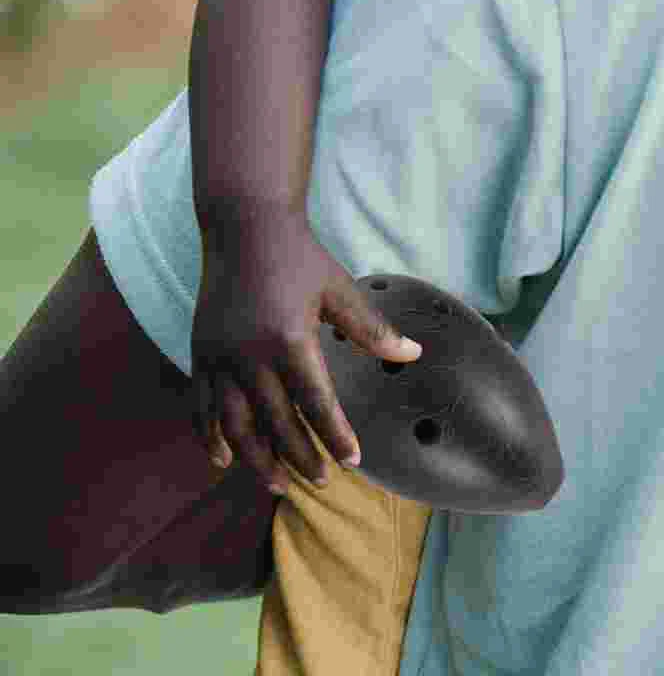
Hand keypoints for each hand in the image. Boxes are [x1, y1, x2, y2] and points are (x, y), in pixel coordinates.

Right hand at [189, 207, 420, 494]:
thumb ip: (372, 329)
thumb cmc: (300, 257)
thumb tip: (412, 354)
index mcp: (290, 339)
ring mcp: (220, 358)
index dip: (335, 434)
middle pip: (276, 422)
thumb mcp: (340, 289)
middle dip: (300, 456)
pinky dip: (211, 437)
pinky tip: (223, 460)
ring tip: (278, 485)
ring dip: (256, 459)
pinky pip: (202, 408)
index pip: (315, 401)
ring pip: (235, 425)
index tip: (352, 460)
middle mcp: (250, 355)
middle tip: (320, 481)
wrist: (245, 228)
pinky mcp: (201, 355)